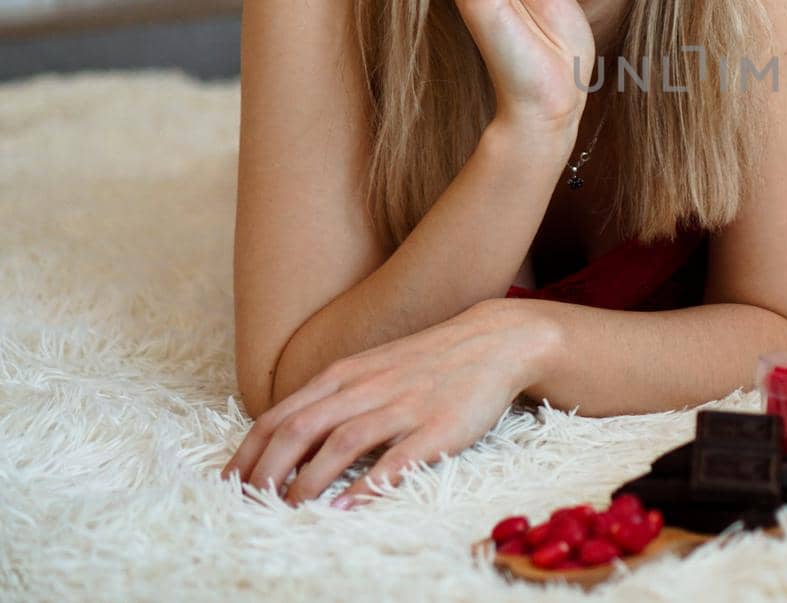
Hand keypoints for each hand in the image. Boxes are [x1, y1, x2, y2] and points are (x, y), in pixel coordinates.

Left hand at [218, 301, 540, 508]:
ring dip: (306, 482)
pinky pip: (393, 460)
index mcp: (345, 375)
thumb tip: (289, 437)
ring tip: (285, 512)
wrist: (493, 340)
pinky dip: (364, 485)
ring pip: (339, 444)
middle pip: (299, 429)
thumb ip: (333, 398)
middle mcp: (366, 388)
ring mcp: (402, 406)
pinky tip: (343, 508)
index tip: (227, 484)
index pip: (280, 414)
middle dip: (265, 471)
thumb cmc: (428, 362)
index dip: (248, 451)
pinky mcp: (437, 427)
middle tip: (246, 504)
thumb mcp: (371, 368)